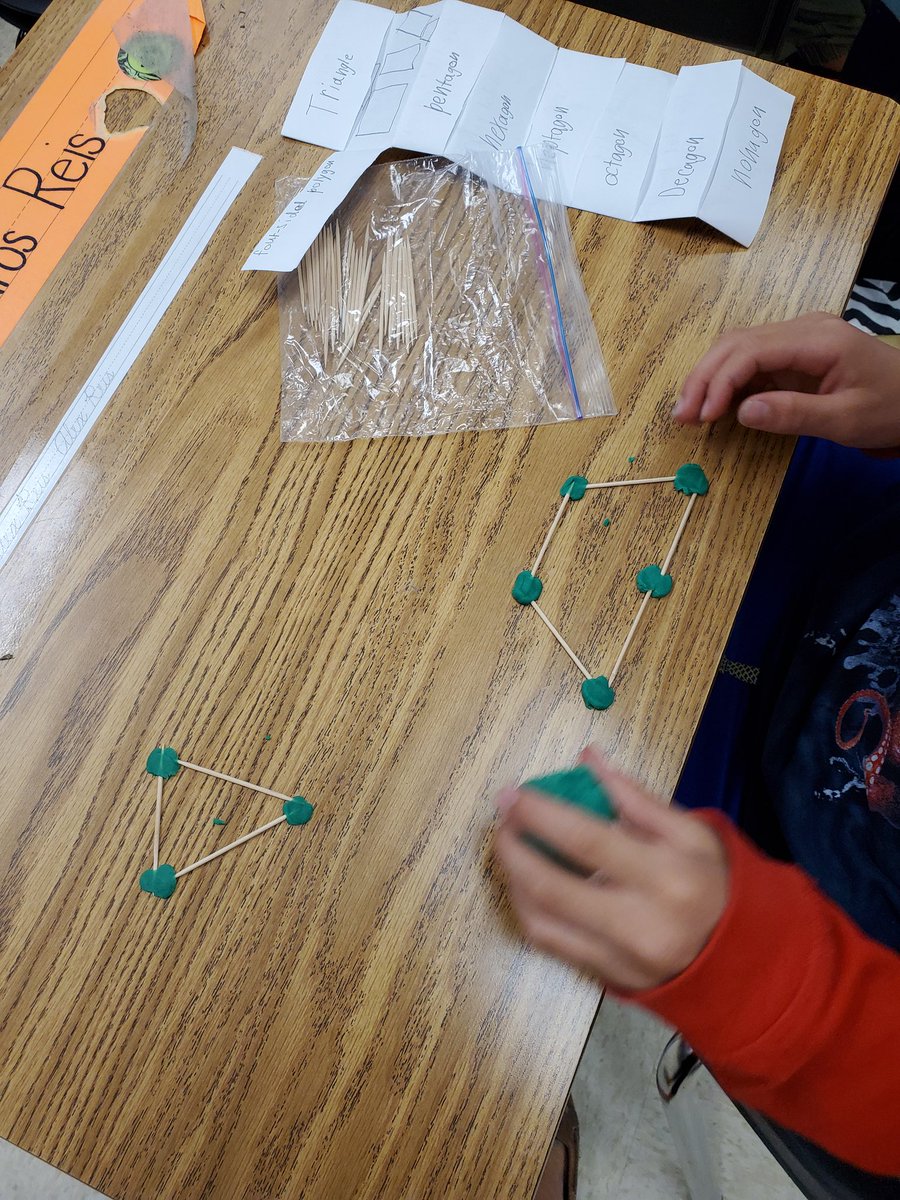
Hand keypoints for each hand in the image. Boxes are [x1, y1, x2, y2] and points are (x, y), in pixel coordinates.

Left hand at [494, 749, 728, 990]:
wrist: (740, 957)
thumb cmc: (713, 884)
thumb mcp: (691, 832)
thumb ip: (636, 797)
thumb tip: (588, 759)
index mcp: (665, 876)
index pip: (586, 840)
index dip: (540, 815)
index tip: (512, 794)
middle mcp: (638, 922)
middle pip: (552, 886)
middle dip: (513, 848)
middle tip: (501, 818)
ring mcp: (619, 957)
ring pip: (541, 920)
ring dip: (513, 879)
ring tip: (510, 847)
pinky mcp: (606, 977)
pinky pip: (550, 943)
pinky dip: (527, 908)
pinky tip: (525, 882)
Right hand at [673, 312, 899, 448]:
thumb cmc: (889, 410)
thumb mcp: (846, 420)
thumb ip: (794, 414)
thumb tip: (741, 412)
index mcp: (818, 340)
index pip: (751, 350)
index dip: (719, 381)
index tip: (703, 415)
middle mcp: (804, 329)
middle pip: (737, 343)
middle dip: (704, 378)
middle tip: (682, 417)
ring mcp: (799, 337)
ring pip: (738, 347)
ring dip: (710, 377)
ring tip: (690, 412)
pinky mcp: (796, 352)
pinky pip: (752, 360)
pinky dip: (728, 380)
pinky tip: (715, 404)